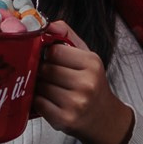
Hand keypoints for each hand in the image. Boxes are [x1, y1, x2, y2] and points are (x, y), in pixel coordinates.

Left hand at [32, 21, 134, 143]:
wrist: (104, 118)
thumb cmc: (91, 83)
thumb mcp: (86, 56)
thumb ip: (67, 35)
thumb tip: (48, 24)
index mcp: (92, 63)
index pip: (54, 50)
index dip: (48, 54)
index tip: (50, 58)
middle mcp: (86, 83)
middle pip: (46, 69)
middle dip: (42, 71)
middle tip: (48, 75)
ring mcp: (76, 103)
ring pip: (40, 86)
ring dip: (39, 87)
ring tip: (49, 88)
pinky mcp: (65, 120)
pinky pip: (39, 104)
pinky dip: (39, 102)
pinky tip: (49, 101)